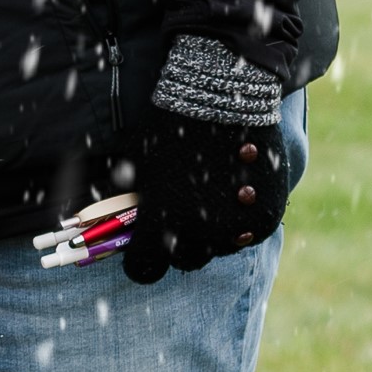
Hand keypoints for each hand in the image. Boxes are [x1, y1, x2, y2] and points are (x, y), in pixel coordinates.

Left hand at [121, 108, 286, 283]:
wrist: (220, 102)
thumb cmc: (167, 129)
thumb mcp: (132, 164)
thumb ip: (123, 202)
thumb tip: (106, 223)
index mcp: (162, 225)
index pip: (143, 269)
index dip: (139, 262)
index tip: (139, 253)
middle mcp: (201, 236)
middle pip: (183, 260)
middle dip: (174, 245)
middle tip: (174, 219)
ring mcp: (236, 230)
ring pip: (217, 248)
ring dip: (208, 233)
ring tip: (204, 197)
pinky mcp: (265, 220)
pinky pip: (245, 235)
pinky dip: (236, 222)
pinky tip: (228, 192)